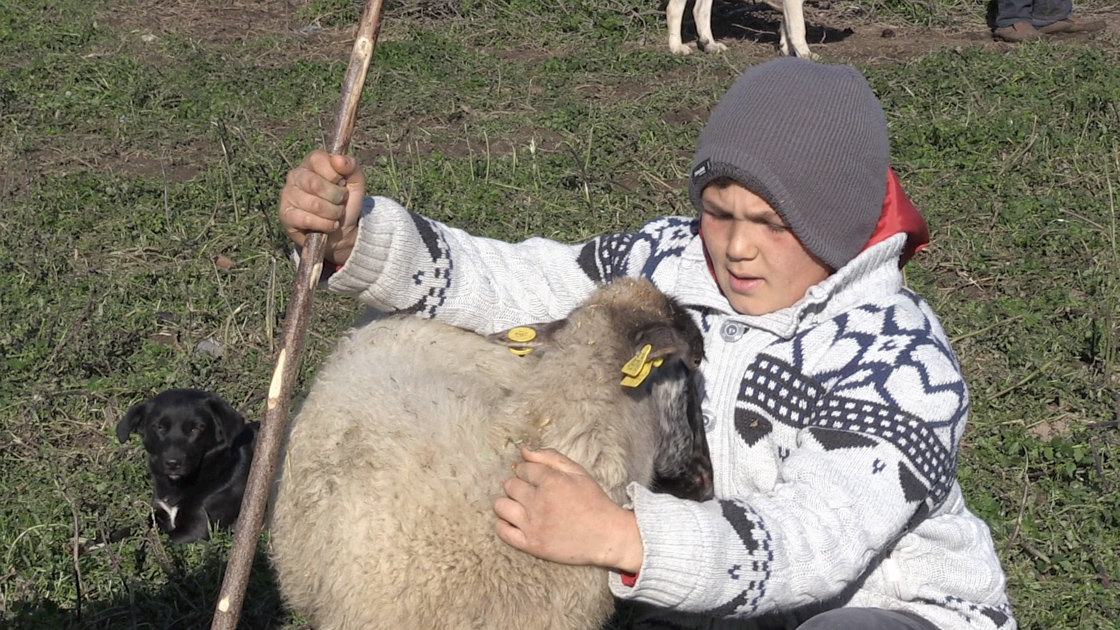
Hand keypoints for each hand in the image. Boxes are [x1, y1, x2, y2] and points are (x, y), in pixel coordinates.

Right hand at [278, 150, 366, 264]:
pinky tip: (329, 225)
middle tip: (340, 202)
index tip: (342, 183)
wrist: (342, 231)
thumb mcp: (355, 182)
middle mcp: (295, 175)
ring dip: (333, 213)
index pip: (318, 159)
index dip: (335, 174)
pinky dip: (326, 225)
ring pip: (314, 205)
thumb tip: (338, 158)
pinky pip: (308, 220)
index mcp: (310, 162)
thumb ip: (351, 166)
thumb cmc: (345, 202)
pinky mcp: (286, 215)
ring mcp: (287, 195)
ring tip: (336, 214)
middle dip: (336, 197)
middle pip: (315, 184)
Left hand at [494, 446, 642, 572]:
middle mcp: (538, 502)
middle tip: (529, 492)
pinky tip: (512, 521)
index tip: (534, 478)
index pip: (523, 469)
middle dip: (517, 485)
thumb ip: (551, 458)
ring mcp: (532, 525)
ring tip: (519, 505)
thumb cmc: (593, 501)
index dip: (527, 471)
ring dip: (506, 502)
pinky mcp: (530, 544)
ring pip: (501, 506)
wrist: (606, 536)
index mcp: (550, 482)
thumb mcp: (577, 472)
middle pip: (510, 486)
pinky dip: (502, 524)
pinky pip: (502, 531)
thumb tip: (524, 450)